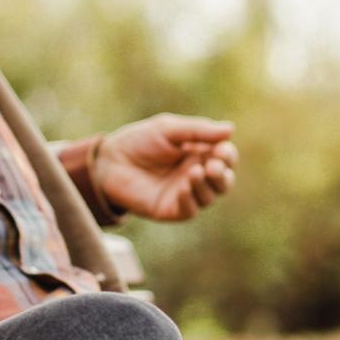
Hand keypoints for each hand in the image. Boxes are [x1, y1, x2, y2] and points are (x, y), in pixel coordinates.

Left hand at [95, 114, 237, 221]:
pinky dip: (190, 199)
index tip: (221, 150)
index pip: (225, 157)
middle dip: (223, 174)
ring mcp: (185, 193)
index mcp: (199, 153)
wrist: (109, 161)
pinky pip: (190, 210)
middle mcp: (196, 174)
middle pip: (223, 180)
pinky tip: (183, 187)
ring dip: (206, 185)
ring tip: (194, 172)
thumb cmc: (138, 141)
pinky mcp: (171, 209)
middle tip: (213, 166)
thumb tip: (230, 129)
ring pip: (210, 196)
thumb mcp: (168, 129)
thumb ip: (197, 130)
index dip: (227, 155)